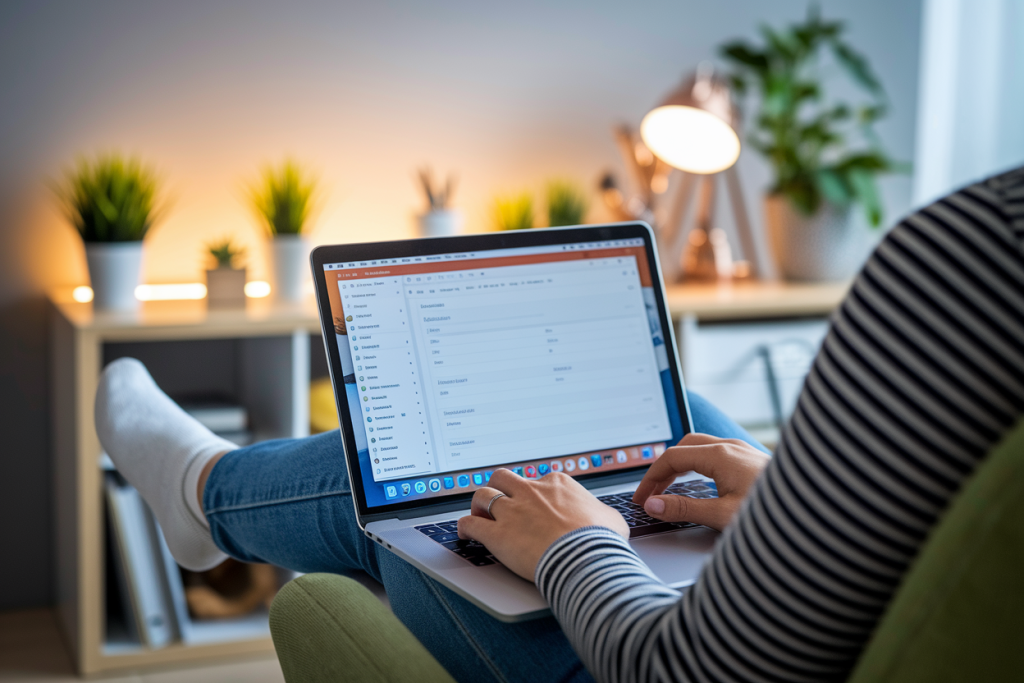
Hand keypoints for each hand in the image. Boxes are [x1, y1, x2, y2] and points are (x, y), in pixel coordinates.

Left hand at [458, 469, 627, 580]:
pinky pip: (471, 524)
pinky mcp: (497, 534)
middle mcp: (531, 492)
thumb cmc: (600, 541)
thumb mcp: (611, 519)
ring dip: (479, 505)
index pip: (537, 481)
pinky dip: (465, 527)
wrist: (585, 558)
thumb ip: (601, 513)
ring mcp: (512, 511)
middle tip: (499, 502)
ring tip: (479, 514)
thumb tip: (606, 518)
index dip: (533, 494)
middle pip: (503, 478)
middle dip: (499, 488)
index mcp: (557, 484)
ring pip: (483, 495)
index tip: (532, 505)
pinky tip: (465, 534)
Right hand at [632, 433, 769, 530]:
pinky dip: (699, 466)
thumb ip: (684, 509)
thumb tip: (654, 505)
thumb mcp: (723, 516)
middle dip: (664, 468)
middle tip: (652, 491)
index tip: (641, 497)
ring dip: (682, 465)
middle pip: (685, 447)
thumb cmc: (775, 514)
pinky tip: (703, 483)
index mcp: (720, 455)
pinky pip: (717, 455)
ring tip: (671, 487)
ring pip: (702, 448)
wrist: (818, 511)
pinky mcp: (755, 462)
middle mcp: (732, 448)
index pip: (672, 458)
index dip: (651, 478)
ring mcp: (745, 452)